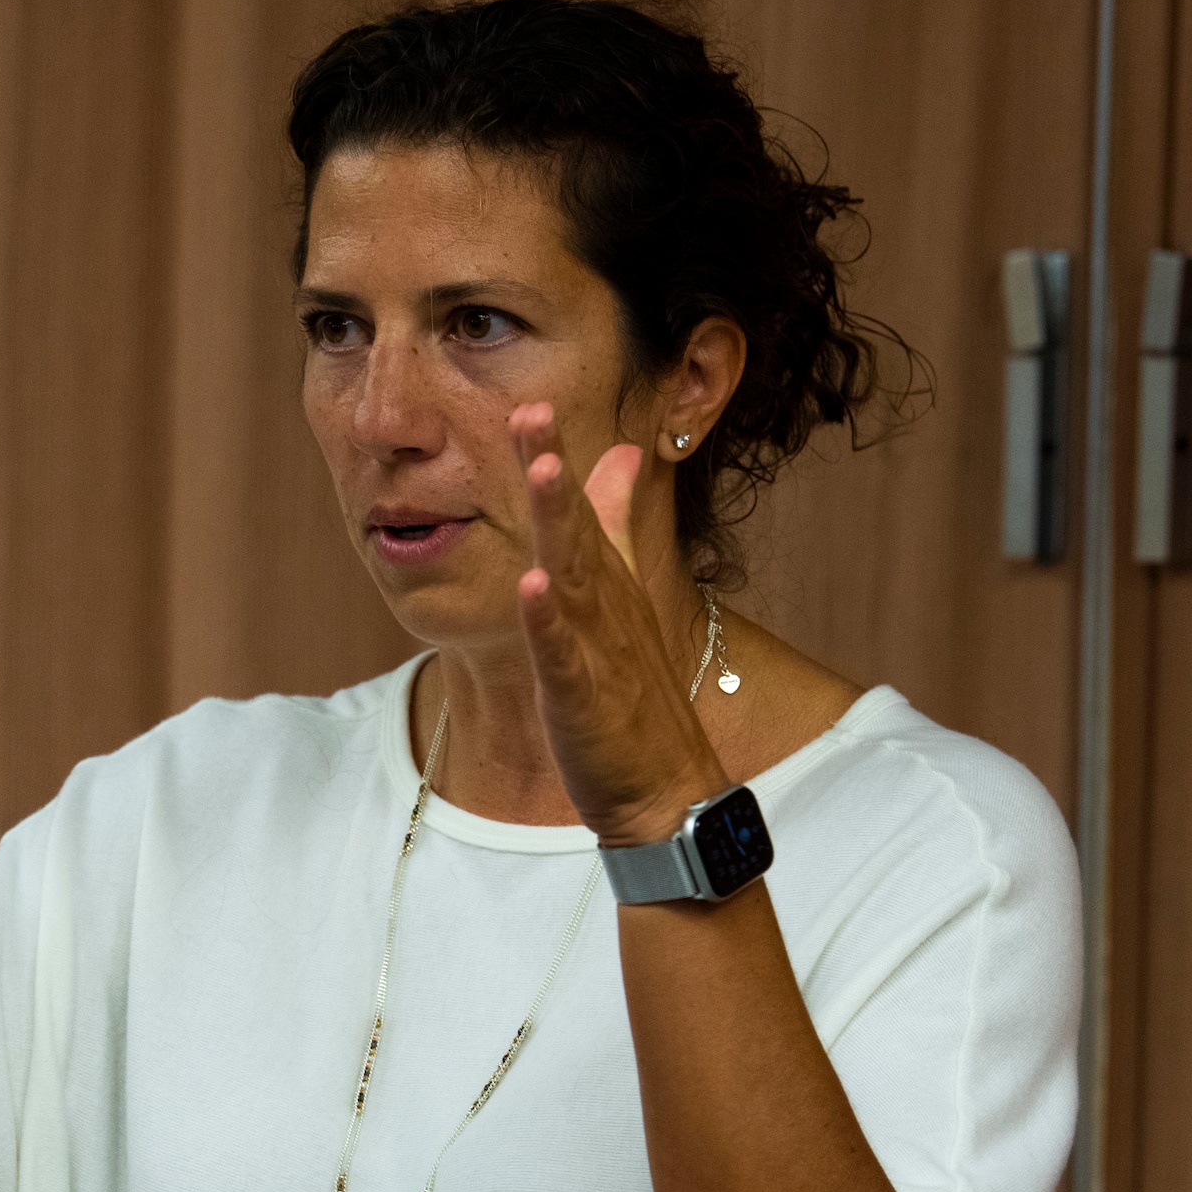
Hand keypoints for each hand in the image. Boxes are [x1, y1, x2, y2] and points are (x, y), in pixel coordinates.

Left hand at [510, 402, 727, 845]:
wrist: (662, 788)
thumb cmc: (633, 695)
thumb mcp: (620, 600)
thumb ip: (614, 528)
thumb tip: (619, 456)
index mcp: (605, 586)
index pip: (578, 510)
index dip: (552, 457)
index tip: (530, 402)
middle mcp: (603, 608)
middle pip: (576, 529)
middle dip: (553, 471)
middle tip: (532, 411)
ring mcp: (596, 651)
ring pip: (573, 578)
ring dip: (558, 525)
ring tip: (540, 471)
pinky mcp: (584, 699)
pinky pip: (563, 655)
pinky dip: (547, 622)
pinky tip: (530, 586)